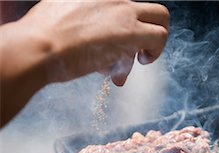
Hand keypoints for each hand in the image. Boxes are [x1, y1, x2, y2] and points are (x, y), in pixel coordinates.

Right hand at [23, 0, 169, 85]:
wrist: (39, 46)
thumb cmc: (43, 36)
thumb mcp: (60, 13)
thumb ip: (78, 21)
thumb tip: (91, 43)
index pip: (122, 6)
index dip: (123, 26)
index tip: (114, 42)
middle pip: (149, 8)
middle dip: (148, 29)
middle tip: (138, 48)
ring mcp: (123, 11)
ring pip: (161, 17)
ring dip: (155, 41)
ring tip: (141, 59)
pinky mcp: (130, 32)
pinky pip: (158, 37)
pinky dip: (155, 51)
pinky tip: (142, 62)